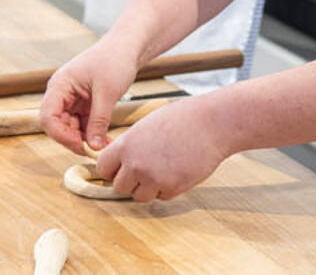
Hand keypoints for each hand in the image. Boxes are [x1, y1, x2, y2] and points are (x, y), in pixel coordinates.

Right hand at [39, 40, 142, 154]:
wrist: (127, 47)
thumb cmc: (115, 60)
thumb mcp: (108, 92)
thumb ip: (99, 121)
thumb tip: (93, 147)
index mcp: (60, 85)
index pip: (48, 117)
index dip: (61, 135)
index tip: (81, 146)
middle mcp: (61, 93)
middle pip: (56, 125)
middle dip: (74, 140)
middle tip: (94, 151)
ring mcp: (71, 99)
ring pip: (69, 128)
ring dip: (84, 140)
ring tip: (104, 147)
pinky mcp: (82, 103)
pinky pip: (81, 124)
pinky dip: (92, 134)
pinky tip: (105, 141)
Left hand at [98, 98, 231, 202]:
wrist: (211, 123)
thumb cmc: (182, 118)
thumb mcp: (147, 125)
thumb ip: (131, 144)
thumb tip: (120, 161)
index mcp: (126, 145)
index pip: (103, 168)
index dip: (112, 169)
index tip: (120, 168)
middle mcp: (136, 164)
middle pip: (119, 187)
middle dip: (129, 181)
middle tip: (144, 171)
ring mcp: (154, 178)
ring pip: (139, 196)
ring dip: (147, 188)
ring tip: (162, 170)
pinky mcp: (172, 188)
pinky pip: (161, 197)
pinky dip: (166, 189)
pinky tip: (176, 171)